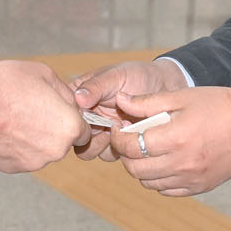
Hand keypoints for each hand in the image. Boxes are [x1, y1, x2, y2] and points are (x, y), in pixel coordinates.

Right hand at [0, 60, 84, 172]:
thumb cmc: (8, 85)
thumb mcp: (45, 75)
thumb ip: (66, 93)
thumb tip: (71, 103)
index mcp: (69, 127)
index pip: (84, 130)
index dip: (72, 118)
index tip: (57, 110)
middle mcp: (56, 150)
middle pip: (62, 141)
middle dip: (52, 128)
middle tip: (32, 110)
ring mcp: (34, 162)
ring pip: (42, 150)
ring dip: (34, 138)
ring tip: (15, 118)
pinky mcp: (14, 168)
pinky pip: (22, 156)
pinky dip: (17, 146)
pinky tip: (4, 130)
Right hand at [71, 58, 186, 161]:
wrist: (166, 87)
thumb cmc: (139, 75)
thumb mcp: (116, 75)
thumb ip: (97, 86)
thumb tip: (78, 98)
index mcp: (80, 96)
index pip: (64, 112)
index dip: (70, 117)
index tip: (86, 114)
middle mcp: (87, 116)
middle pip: (72, 135)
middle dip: (85, 135)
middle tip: (102, 126)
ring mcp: (101, 131)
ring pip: (88, 150)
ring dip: (100, 144)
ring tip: (118, 128)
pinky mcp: (117, 144)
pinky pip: (108, 155)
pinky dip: (117, 149)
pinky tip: (129, 133)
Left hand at [115, 86, 230, 197]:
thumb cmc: (220, 106)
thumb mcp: (182, 97)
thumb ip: (148, 102)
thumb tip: (120, 101)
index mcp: (174, 138)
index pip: (130, 146)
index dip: (118, 137)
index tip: (120, 127)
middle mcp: (180, 163)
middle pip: (135, 168)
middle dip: (126, 153)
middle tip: (130, 139)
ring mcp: (191, 178)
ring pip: (148, 182)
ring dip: (141, 168)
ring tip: (147, 151)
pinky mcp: (200, 187)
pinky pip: (167, 190)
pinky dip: (159, 179)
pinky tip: (164, 163)